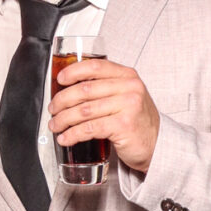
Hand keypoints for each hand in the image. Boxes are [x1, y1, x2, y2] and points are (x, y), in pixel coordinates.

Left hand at [47, 58, 159, 172]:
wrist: (157, 144)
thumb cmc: (136, 119)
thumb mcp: (125, 95)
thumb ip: (104, 86)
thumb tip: (68, 87)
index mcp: (127, 75)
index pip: (95, 66)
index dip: (73, 71)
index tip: (60, 80)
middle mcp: (129, 87)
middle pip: (85, 89)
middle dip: (62, 100)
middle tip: (53, 109)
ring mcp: (128, 106)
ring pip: (84, 110)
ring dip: (63, 119)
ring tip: (55, 125)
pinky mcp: (124, 125)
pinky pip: (90, 128)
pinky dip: (73, 134)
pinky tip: (65, 138)